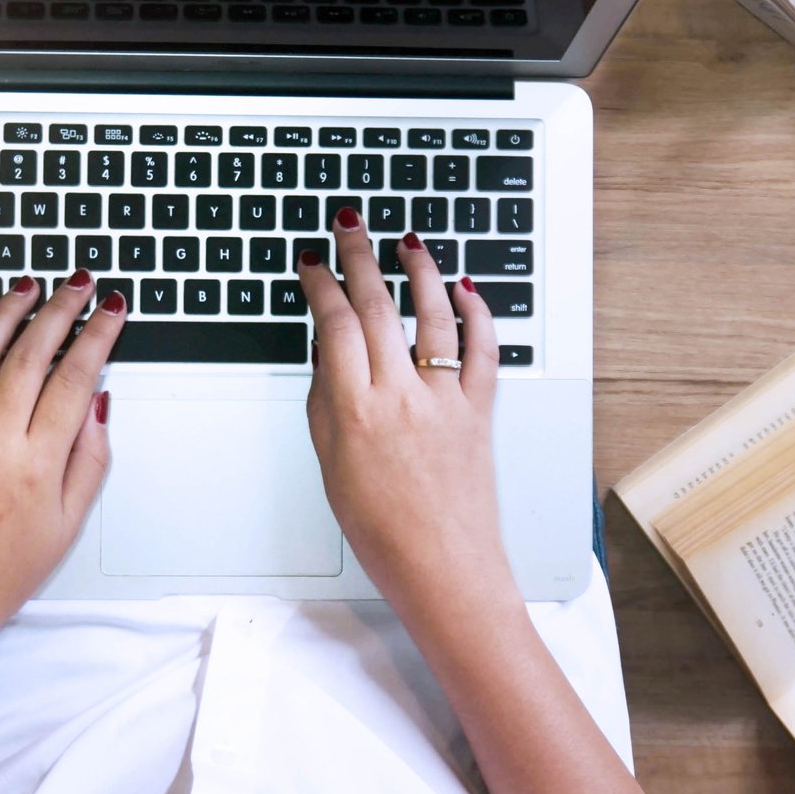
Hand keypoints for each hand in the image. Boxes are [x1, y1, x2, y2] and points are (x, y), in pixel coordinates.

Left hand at [0, 271, 123, 663]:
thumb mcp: (66, 526)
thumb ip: (89, 460)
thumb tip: (98, 402)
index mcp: (35, 464)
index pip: (74, 378)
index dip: (98, 335)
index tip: (112, 310)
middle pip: (31, 354)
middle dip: (60, 308)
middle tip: (79, 283)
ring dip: (8, 312)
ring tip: (28, 286)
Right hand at [296, 212, 510, 609]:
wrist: (443, 570)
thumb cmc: (383, 531)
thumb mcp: (330, 464)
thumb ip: (324, 401)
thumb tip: (325, 348)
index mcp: (355, 411)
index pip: (334, 324)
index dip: (321, 283)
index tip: (312, 261)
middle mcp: (401, 397)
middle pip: (379, 307)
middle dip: (360, 256)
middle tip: (350, 223)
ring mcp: (445, 401)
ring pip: (434, 317)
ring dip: (420, 271)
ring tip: (408, 241)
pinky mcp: (480, 412)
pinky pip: (483, 351)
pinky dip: (477, 313)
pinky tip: (466, 288)